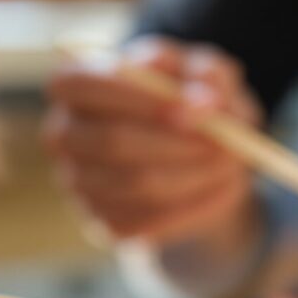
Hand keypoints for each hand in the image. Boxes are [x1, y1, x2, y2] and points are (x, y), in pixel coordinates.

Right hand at [42, 37, 258, 244]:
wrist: (197, 158)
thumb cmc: (192, 101)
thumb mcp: (206, 76)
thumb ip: (208, 77)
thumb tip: (207, 103)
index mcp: (77, 83)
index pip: (81, 85)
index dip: (137, 97)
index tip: (195, 108)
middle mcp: (63, 134)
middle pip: (110, 141)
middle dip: (174, 144)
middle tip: (225, 144)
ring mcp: (78, 183)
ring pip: (136, 185)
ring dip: (194, 176)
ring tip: (234, 164)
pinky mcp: (103, 222)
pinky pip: (148, 222)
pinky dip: (195, 207)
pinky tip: (223, 190)